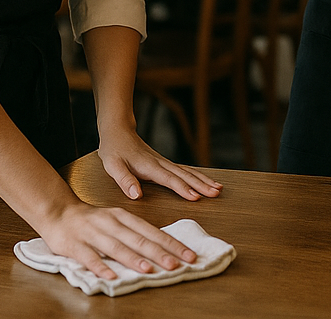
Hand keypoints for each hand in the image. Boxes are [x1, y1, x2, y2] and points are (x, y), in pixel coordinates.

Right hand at [37, 198, 200, 280]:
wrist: (59, 212)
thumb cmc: (93, 221)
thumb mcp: (118, 221)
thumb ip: (136, 233)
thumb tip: (162, 248)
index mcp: (125, 217)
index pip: (153, 231)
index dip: (171, 243)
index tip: (188, 255)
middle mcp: (113, 224)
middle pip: (139, 239)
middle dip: (159, 252)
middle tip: (177, 264)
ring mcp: (94, 234)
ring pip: (117, 247)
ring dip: (133, 259)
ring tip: (149, 269)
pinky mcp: (76, 246)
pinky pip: (89, 258)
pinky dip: (101, 267)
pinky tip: (111, 276)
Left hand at [97, 124, 222, 203]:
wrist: (119, 132)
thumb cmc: (114, 150)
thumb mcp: (113, 166)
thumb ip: (125, 180)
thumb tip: (137, 195)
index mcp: (150, 166)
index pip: (169, 179)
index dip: (182, 189)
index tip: (196, 197)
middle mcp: (161, 164)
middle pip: (185, 175)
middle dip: (201, 185)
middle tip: (216, 193)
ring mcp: (164, 163)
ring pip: (188, 172)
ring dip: (203, 180)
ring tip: (218, 189)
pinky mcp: (165, 164)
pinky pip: (185, 171)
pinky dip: (197, 176)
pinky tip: (206, 181)